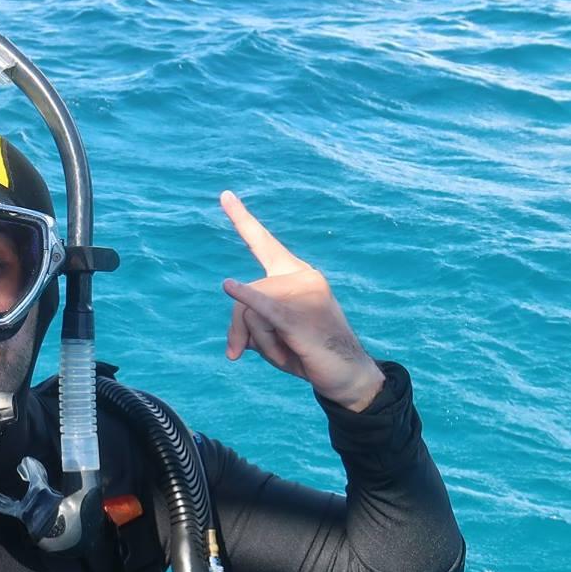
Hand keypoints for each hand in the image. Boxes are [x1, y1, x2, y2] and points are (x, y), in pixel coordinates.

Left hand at [219, 190, 385, 410]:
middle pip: (246, 293)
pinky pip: (265, 308)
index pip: (264, 243)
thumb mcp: (272, 335)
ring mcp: (303, 294)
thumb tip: (236, 343)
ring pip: (250, 311)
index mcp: (295, 273)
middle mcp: (301, 276)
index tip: (224, 195)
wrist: (346, 375)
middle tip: (236, 354)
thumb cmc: (308, 351)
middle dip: (237, 328)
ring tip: (286, 352)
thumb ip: (248, 325)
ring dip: (258, 342)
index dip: (242, 219)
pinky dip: (246, 301)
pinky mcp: (300, 318)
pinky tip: (229, 287)